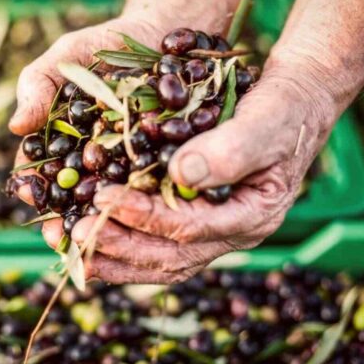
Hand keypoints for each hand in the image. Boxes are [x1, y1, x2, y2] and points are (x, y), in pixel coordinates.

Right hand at [7, 16, 165, 230]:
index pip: (41, 171)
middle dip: (66, 216)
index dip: (32, 184)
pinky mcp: (165, 164)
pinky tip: (146, 211)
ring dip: (105, 218)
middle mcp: (94, 163)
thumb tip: (16, 125)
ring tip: (100, 230)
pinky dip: (150, 199)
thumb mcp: (68, 57)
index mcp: (63, 144)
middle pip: (75, 197)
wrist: (162, 34)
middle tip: (60, 233)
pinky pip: (155, 186)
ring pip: (114, 198)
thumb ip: (39, 85)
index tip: (27, 192)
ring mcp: (130, 167)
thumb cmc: (106, 45)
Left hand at [69, 60, 339, 283]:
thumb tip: (180, 174)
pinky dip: (122, 243)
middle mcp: (232, 233)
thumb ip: (231, 148)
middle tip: (74, 233)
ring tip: (69, 245)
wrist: (294, 103)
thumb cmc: (285, 108)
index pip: (191, 229)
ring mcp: (215, 231)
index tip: (104, 197)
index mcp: (252, 216)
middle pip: (170, 257)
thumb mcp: (266, 120)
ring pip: (160, 260)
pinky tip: (89, 237)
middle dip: (119, 246)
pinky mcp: (197, 219)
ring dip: (114, 256)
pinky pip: (157, 244)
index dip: (144, 216)